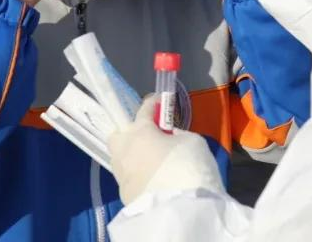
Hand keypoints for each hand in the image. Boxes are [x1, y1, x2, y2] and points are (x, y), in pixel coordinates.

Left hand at [108, 97, 225, 205]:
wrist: (180, 211)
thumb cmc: (188, 167)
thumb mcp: (193, 142)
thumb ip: (178, 134)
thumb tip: (170, 138)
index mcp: (139, 132)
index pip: (144, 109)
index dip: (154, 103)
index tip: (160, 101)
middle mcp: (124, 151)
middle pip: (118, 134)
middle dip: (130, 132)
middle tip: (150, 136)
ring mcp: (122, 175)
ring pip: (121, 158)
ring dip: (133, 155)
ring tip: (153, 160)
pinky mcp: (124, 196)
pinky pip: (129, 177)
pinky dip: (138, 175)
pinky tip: (153, 179)